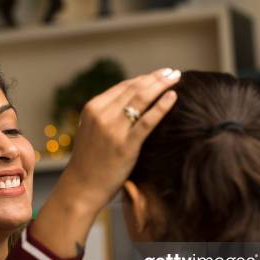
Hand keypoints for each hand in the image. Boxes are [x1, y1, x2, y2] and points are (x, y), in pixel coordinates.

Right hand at [31, 68, 178, 257]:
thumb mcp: (92, 132)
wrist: (82, 187)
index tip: (159, 74)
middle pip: (134, 89)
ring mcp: (113, 129)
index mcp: (92, 108)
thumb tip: (130, 105)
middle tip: (173, 71)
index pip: (123, 87)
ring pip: (141, 99)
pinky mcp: (125, 145)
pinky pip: (147, 121)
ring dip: (161, 85)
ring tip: (177, 78)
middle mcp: (101, 115)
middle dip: (156, 78)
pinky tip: (173, 97)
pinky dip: (162, 106)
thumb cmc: (90, 162)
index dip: (144, 78)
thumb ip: (107, 117)